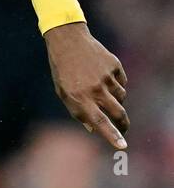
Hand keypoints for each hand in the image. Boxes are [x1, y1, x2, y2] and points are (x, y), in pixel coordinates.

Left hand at [44, 21, 127, 149]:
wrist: (68, 41)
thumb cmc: (63, 71)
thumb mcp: (64, 93)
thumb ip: (79, 112)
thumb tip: (94, 128)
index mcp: (79, 98)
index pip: (99, 122)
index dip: (112, 135)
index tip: (123, 146)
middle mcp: (94, 89)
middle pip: (118, 113)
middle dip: (123, 124)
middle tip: (124, 128)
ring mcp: (106, 77)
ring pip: (121, 97)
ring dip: (116, 99)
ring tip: (101, 89)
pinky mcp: (114, 66)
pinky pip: (122, 82)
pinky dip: (116, 83)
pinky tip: (103, 75)